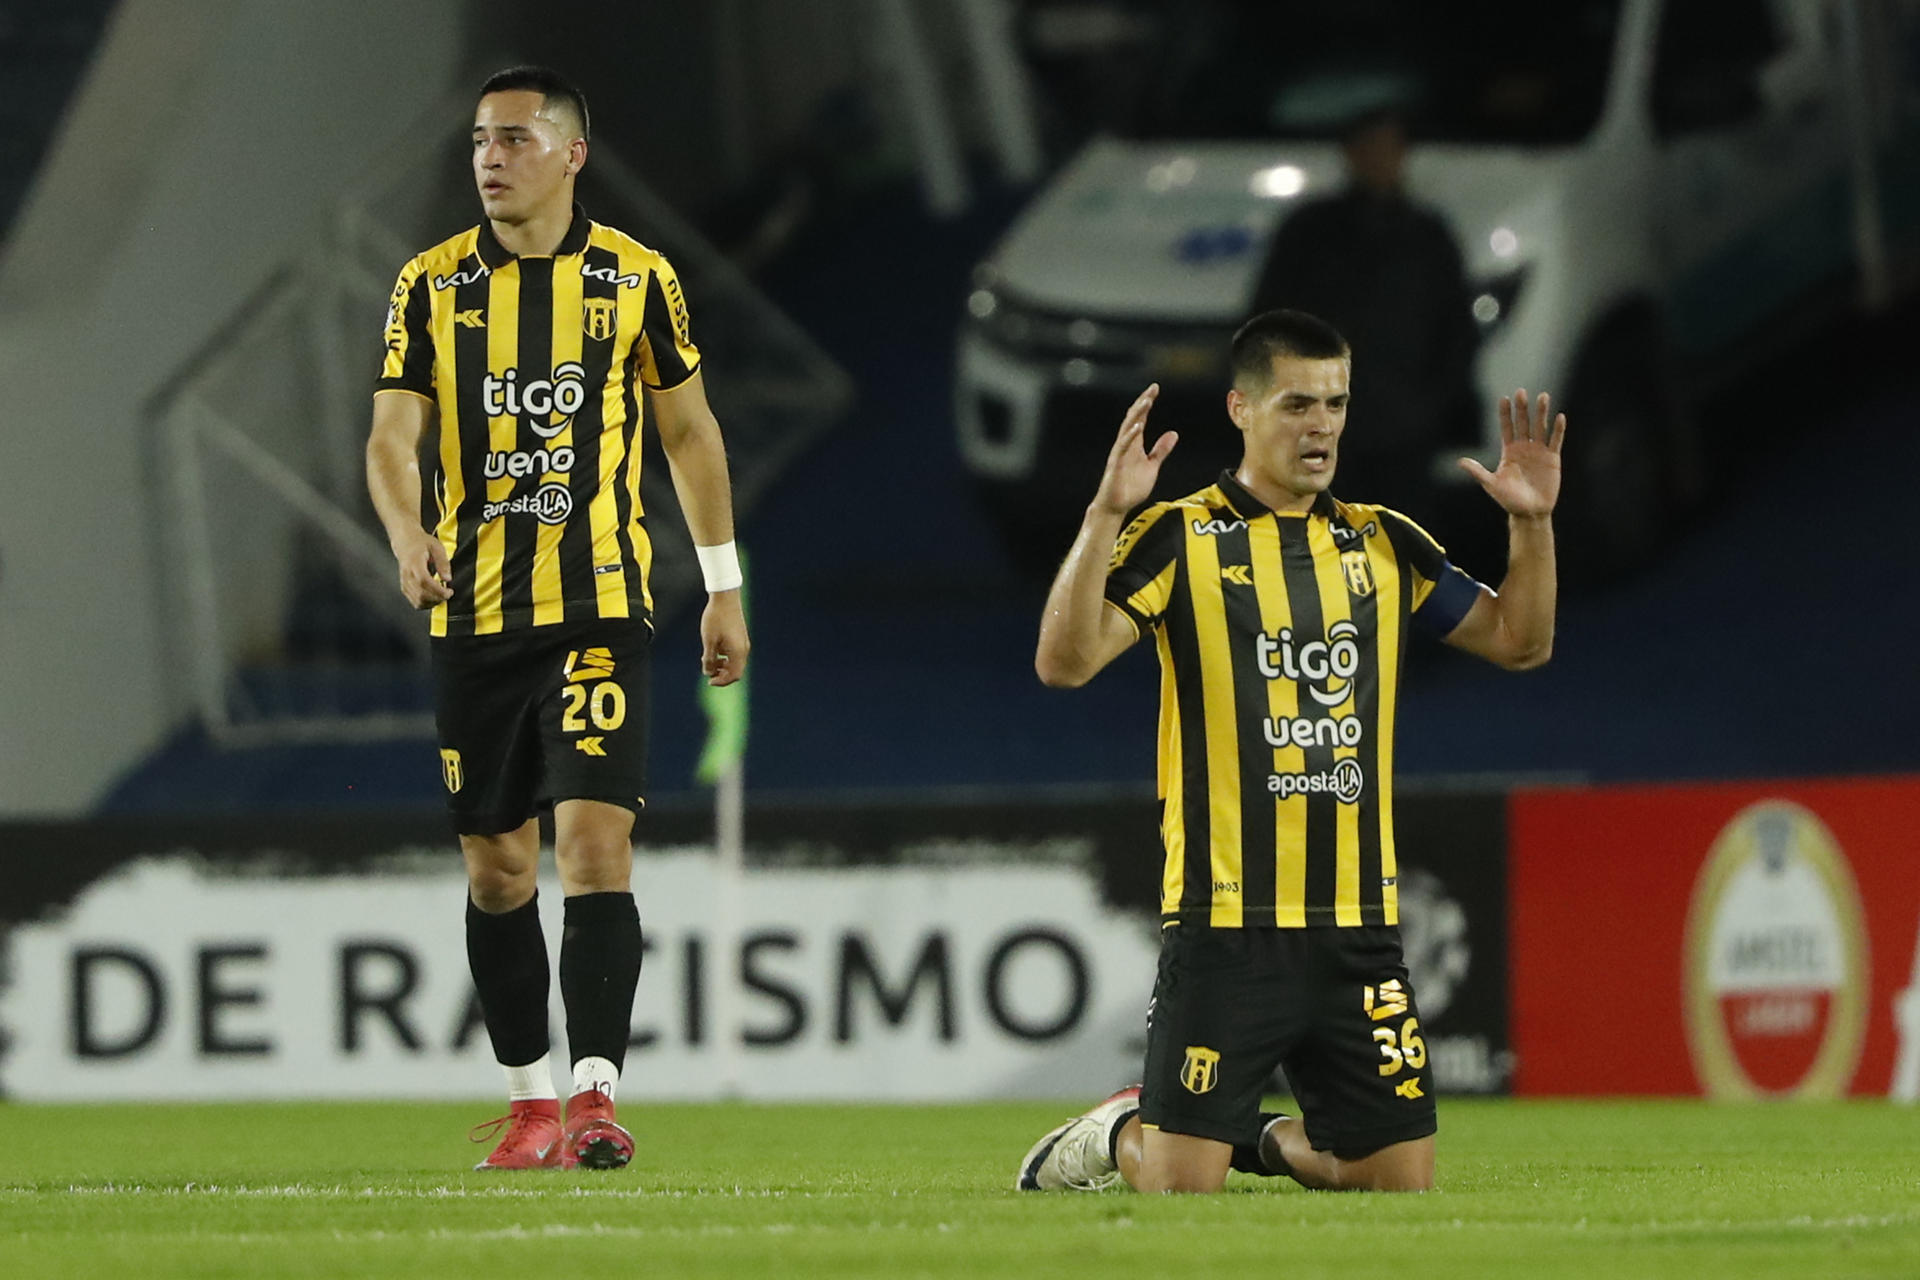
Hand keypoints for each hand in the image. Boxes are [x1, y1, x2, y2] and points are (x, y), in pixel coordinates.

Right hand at [392, 528, 452, 607]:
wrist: (405, 541)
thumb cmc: (420, 543)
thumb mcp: (436, 547)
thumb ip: (443, 562)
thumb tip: (447, 578)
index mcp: (414, 563)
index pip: (424, 582)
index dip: (438, 590)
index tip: (449, 592)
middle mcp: (407, 575)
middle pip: (421, 594)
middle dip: (437, 598)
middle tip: (448, 594)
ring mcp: (404, 582)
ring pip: (417, 601)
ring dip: (432, 603)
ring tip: (441, 596)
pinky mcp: (404, 587)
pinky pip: (414, 602)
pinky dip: (426, 604)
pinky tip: (433, 598)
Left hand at [701, 591, 749, 686]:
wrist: (725, 597)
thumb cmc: (716, 618)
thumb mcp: (709, 641)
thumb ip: (709, 659)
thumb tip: (708, 673)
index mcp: (738, 651)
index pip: (734, 675)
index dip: (722, 681)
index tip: (709, 681)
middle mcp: (744, 649)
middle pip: (736, 670)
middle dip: (722, 674)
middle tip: (708, 671)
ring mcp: (743, 642)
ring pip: (735, 662)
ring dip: (723, 665)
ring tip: (709, 660)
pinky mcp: (740, 636)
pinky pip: (735, 653)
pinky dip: (725, 657)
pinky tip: (714, 650)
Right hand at [1091, 384, 1177, 516]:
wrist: (1116, 506)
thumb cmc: (1131, 487)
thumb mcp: (1152, 466)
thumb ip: (1161, 450)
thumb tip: (1174, 433)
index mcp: (1134, 443)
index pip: (1141, 418)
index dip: (1147, 403)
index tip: (1155, 389)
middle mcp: (1126, 444)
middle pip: (1134, 418)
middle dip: (1143, 403)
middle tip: (1152, 389)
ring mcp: (1120, 453)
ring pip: (1127, 428)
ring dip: (1137, 415)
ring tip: (1147, 401)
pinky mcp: (1116, 464)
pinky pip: (1122, 447)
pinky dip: (1130, 436)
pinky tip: (1138, 426)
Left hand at [1458, 389, 1565, 518]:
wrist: (1529, 512)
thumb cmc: (1509, 500)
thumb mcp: (1491, 484)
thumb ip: (1478, 471)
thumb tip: (1460, 461)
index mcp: (1508, 451)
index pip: (1506, 427)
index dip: (1505, 414)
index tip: (1504, 398)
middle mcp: (1523, 447)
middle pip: (1523, 423)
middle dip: (1522, 408)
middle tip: (1522, 392)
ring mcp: (1538, 451)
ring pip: (1540, 427)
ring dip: (1542, 413)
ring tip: (1543, 396)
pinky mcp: (1552, 458)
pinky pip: (1555, 440)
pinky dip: (1558, 429)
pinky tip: (1560, 417)